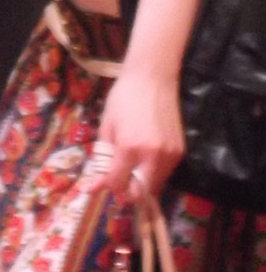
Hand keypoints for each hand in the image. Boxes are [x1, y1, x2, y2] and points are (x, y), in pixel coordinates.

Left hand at [90, 65, 184, 199]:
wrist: (152, 78)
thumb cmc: (123, 98)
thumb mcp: (107, 127)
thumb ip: (101, 160)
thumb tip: (92, 188)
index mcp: (129, 147)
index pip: (118, 184)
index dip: (109, 184)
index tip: (105, 177)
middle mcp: (151, 155)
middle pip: (139, 193)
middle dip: (127, 190)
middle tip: (120, 176)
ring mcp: (169, 155)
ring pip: (154, 186)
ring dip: (141, 182)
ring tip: (133, 161)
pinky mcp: (180, 152)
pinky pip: (165, 174)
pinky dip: (153, 172)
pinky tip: (146, 154)